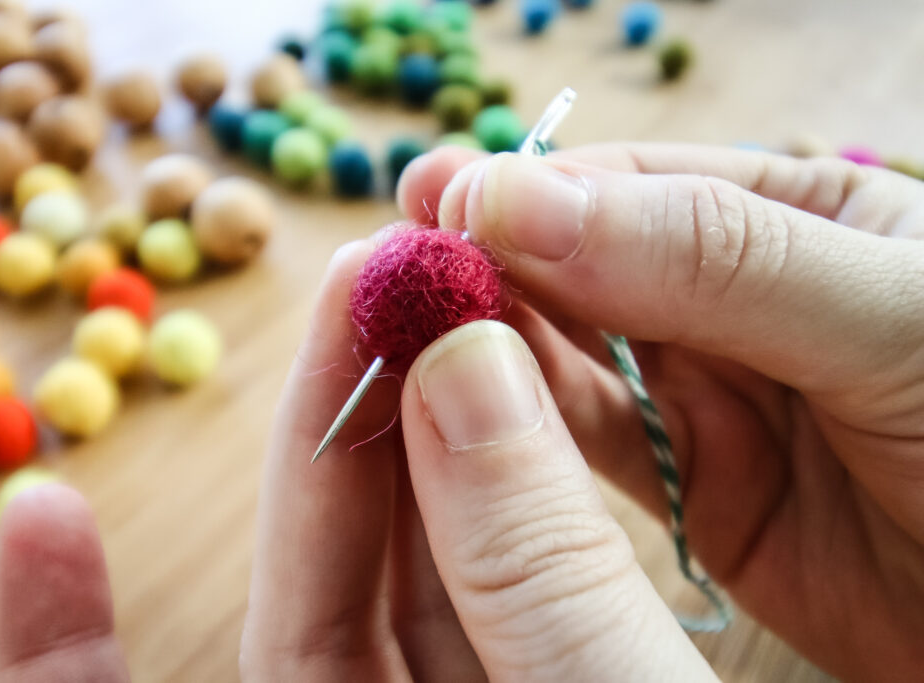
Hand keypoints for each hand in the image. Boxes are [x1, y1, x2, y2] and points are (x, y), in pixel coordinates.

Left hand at [0, 244, 718, 680]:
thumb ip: (537, 577)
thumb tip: (458, 372)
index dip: (64, 664)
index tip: (43, 512)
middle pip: (323, 609)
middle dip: (340, 446)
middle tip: (374, 294)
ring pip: (419, 581)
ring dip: (426, 444)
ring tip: (442, 311)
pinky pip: (496, 595)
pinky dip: (489, 499)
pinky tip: (488, 400)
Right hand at [394, 143, 923, 681]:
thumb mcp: (888, 314)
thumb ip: (714, 253)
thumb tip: (529, 197)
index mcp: (793, 213)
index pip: (637, 184)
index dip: (539, 192)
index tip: (447, 203)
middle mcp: (736, 297)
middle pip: (586, 264)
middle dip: (494, 260)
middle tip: (397, 258)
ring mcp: (710, 391)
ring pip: (573, 355)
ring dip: (491, 340)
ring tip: (406, 322)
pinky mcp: (695, 485)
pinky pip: (590, 443)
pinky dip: (522, 425)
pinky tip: (459, 402)